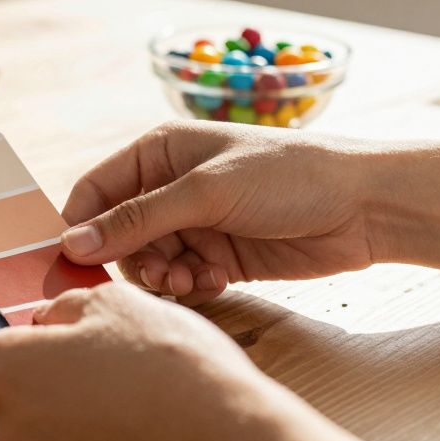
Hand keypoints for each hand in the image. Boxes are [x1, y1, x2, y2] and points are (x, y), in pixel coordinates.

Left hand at [0, 282, 286, 440]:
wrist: (225, 438)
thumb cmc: (165, 361)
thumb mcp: (112, 299)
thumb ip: (64, 306)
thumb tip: (48, 320)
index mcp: (3, 371)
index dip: (30, 335)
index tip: (68, 331)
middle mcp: (8, 425)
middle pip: (15, 385)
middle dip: (50, 366)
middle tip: (106, 349)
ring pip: (46, 413)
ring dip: (75, 396)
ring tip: (130, 379)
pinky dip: (95, 427)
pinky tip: (138, 410)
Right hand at [60, 121, 375, 305]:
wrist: (366, 207)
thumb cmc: (288, 176)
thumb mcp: (206, 191)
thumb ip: (137, 219)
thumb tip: (73, 243)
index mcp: (159, 153)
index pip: (96, 191)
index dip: (81, 225)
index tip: (73, 262)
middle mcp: (171, 187)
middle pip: (118, 234)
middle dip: (131, 259)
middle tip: (158, 275)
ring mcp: (196, 224)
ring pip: (149, 262)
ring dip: (162, 277)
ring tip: (190, 281)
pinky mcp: (219, 257)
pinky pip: (181, 279)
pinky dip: (190, 287)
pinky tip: (214, 283)